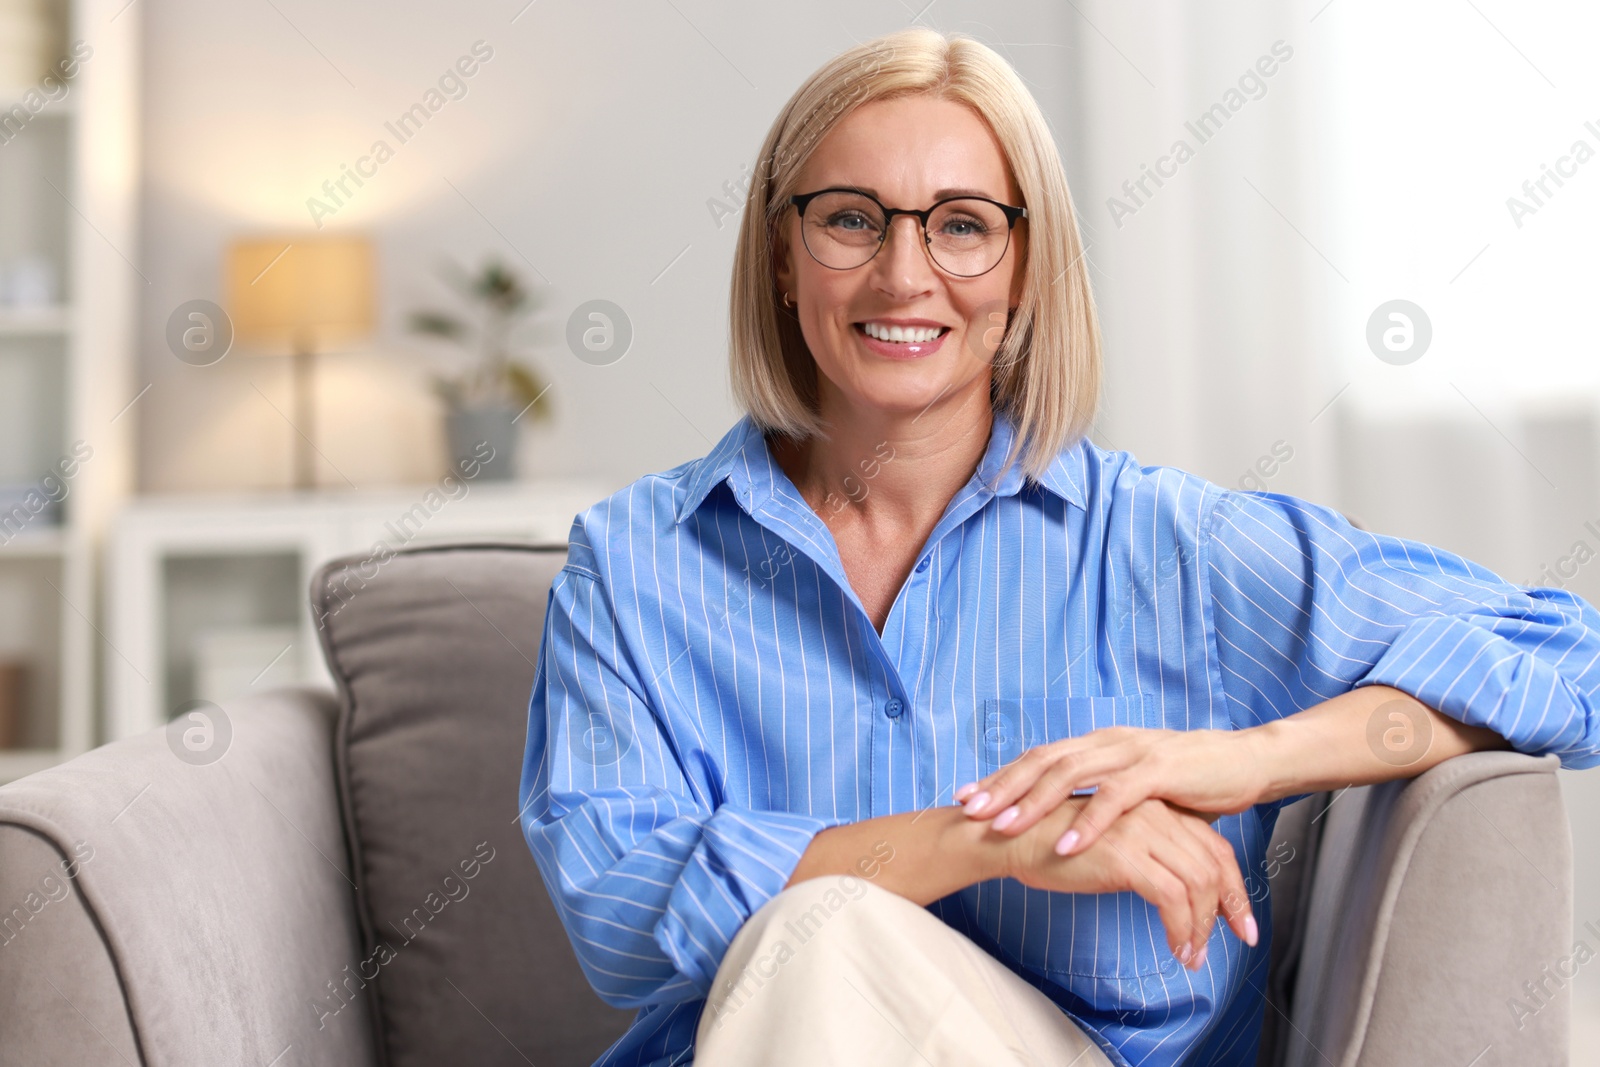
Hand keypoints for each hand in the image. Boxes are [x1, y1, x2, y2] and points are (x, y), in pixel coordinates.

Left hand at [956, 727, 1270, 857]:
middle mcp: (1108, 742)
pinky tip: (1065, 843)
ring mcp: (1132, 753)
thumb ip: (1102, 796)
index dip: (1002, 776)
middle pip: (1043, 761)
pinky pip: (1116, 798)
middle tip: (969, 810)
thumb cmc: (1190, 779)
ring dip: (1033, 801)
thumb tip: (1066, 819)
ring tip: (1004, 826)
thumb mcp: (1136, 787)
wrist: (1247, 761)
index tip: (966, 796)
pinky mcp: (1160, 771)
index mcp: (1099, 744)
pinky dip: (1087, 821)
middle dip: (1003, 786)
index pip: (1040, 757)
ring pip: (1070, 774)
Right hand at [1003, 795, 1257, 967]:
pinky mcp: (1125, 856)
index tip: (1239, 918)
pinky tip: (1177, 949)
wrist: (1005, 836)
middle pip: (1214, 861)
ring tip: (1194, 954)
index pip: (1210, 844)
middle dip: (1233, 904)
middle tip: (1241, 937)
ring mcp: (1141, 831)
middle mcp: (1153, 812)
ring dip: (1204, 925)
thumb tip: (1170, 881)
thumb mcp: (1109, 838)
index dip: (1230, 883)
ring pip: (1199, 881)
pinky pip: (1173, 897)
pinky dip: (1182, 929)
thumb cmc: (1048, 842)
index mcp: (1152, 805)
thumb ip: (1142, 847)